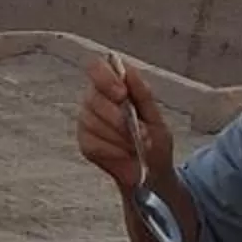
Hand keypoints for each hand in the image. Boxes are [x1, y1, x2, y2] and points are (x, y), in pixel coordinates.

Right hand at [76, 57, 173, 189]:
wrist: (153, 173)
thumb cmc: (155, 141)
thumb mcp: (156, 117)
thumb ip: (142, 94)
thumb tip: (129, 72)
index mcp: (113, 86)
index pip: (96, 68)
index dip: (105, 78)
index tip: (122, 94)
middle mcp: (95, 100)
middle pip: (93, 98)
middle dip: (118, 117)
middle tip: (139, 132)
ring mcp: (87, 121)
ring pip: (92, 122)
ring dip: (119, 137)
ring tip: (137, 146)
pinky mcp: (85, 143)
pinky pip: (92, 142)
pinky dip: (112, 150)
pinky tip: (125, 154)